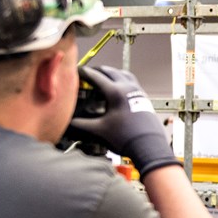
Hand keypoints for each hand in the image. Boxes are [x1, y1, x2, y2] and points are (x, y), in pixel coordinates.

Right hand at [66, 66, 180, 177]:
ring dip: (112, 73)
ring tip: (103, 78)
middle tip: (88, 74)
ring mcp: (137, 91)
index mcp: (116, 92)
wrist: (148, 146)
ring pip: (123, 74)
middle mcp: (128, 88)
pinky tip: (118, 89)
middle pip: (110, 71)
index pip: (96, 77)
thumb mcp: (100, 130)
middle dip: (98, 70)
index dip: (84, 73)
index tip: (77, 72)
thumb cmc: (128, 138)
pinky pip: (131, 82)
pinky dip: (122, 80)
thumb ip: (81, 125)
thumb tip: (69, 122)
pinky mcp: (143, 98)